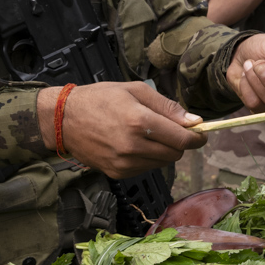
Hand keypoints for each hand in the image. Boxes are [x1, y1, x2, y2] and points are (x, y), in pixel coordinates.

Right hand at [39, 82, 205, 177]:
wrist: (64, 119)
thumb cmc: (100, 99)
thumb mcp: (135, 90)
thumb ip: (167, 106)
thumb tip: (193, 121)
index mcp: (140, 122)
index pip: (182, 139)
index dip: (196, 138)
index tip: (200, 133)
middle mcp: (134, 146)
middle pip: (175, 154)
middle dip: (180, 143)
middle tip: (173, 130)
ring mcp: (125, 163)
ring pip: (162, 163)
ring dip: (164, 151)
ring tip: (149, 134)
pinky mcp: (117, 173)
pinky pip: (145, 168)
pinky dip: (148, 158)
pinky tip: (135, 144)